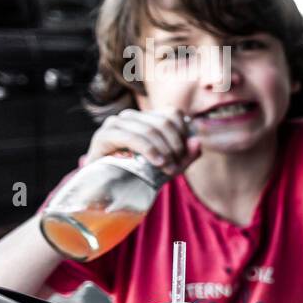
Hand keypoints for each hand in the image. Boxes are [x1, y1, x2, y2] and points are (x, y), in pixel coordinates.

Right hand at [82, 109, 199, 174]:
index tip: (184, 156)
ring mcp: (116, 123)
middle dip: (176, 146)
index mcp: (146, 118)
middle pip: (164, 122)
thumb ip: (186, 155)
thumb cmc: (140, 174)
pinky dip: (149, 150)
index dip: (183, 135)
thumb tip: (197, 142)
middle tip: (177, 166)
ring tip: (169, 169)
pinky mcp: (104, 135)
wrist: (108, 189)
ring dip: (164, 151)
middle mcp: (131, 116)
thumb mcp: (170, 165)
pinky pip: (132, 137)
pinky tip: (158, 163)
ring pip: (150, 130)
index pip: (173, 114)